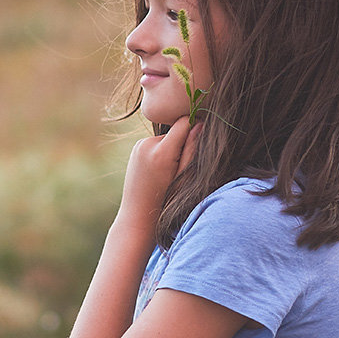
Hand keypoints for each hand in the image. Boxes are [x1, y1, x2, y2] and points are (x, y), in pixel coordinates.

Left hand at [117, 117, 200, 232]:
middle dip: (183, 143)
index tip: (202, 138)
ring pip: (166, 137)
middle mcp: (147, 145)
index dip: (196, 126)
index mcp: (161, 153)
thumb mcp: (184, 178)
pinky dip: (162, 152)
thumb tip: (200, 123)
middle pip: (176, 130)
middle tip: (182, 166)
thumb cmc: (166, 202)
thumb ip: (192, 150)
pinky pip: (156, 143)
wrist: (138, 216)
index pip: (184, 122)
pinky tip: (159, 171)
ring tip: (169, 172)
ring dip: (172, 148)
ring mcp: (139, 145)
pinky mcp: (136, 148)